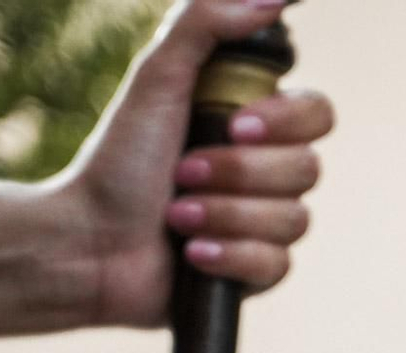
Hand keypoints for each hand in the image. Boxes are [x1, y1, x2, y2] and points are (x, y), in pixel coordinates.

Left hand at [59, 0, 334, 326]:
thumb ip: (207, 23)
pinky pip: (276, 265)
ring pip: (294, 220)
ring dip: (224, 215)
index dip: (287, 121)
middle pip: (309, 169)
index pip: (319, 114)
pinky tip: (191, 254)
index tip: (235, 124)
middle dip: (239, 173)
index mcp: (255, 125)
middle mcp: (268, 174)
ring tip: (175, 218)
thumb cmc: (117, 161)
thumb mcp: (158, 77)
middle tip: (182, 173)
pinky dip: (228, 256)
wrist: (86, 241)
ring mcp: (265, 226)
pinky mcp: (255, 275)